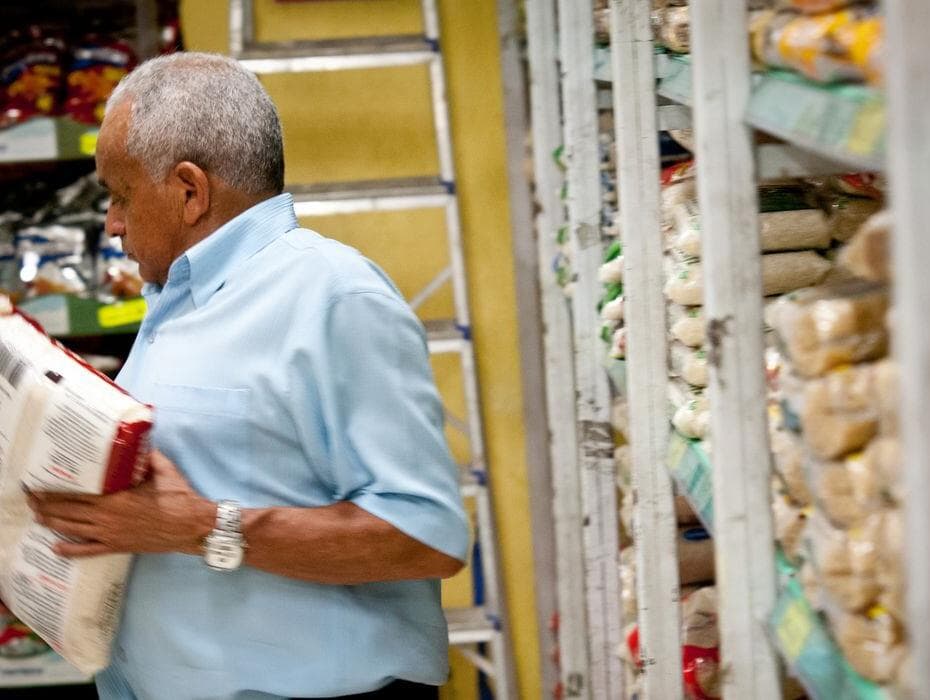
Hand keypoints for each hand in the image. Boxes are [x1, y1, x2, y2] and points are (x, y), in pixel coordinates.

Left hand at [27, 450, 215, 557]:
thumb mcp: (165, 471)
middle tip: (32, 499)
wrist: (191, 526)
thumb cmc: (179, 497)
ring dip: (52, 523)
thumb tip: (140, 444)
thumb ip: (149, 457)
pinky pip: (88, 550)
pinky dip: (70, 550)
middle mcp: (107, 517)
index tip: (40, 486)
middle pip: (68, 512)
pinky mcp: (117, 546)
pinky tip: (56, 547)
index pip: (76, 494)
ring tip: (38, 517)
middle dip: (46, 506)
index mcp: (116, 497)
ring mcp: (110, 534)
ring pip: (72, 530)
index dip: (55, 492)